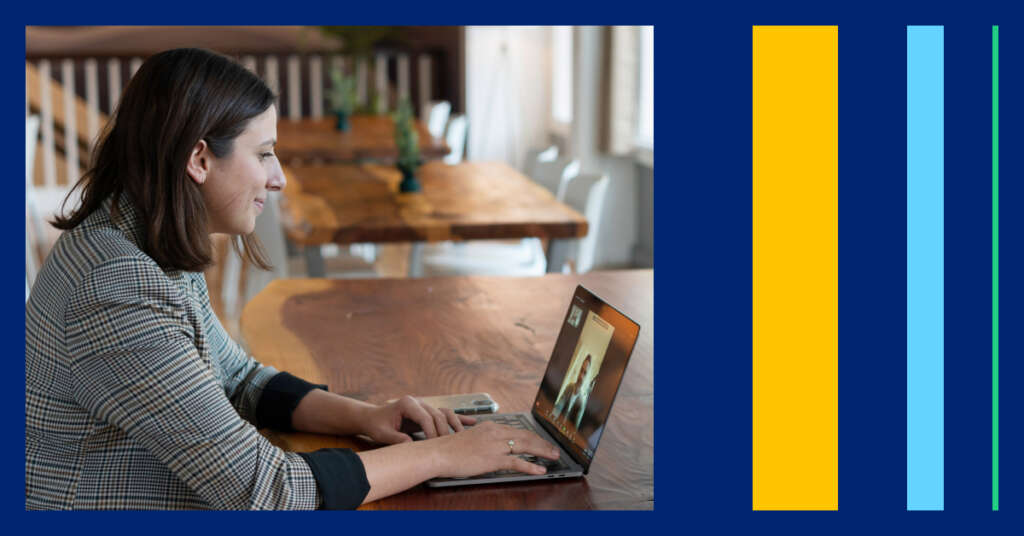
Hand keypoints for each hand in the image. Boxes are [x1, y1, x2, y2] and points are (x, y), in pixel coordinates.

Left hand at [361, 395, 475, 444]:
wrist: (373, 417)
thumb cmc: (377, 424)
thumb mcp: (383, 433)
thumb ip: (396, 439)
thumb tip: (410, 446)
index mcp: (407, 403)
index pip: (426, 417)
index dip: (432, 432)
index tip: (435, 446)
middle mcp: (419, 402)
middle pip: (438, 415)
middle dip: (444, 432)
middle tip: (448, 447)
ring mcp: (425, 405)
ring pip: (445, 413)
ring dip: (456, 424)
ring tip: (465, 436)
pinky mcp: (428, 412)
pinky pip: (445, 414)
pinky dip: (458, 419)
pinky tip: (472, 422)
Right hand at [428, 420, 561, 477]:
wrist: (439, 453)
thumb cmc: (450, 449)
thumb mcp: (471, 438)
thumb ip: (486, 440)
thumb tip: (495, 447)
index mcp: (490, 427)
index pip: (517, 430)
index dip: (533, 436)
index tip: (541, 441)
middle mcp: (495, 433)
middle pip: (526, 436)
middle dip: (542, 443)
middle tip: (554, 449)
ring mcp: (495, 445)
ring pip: (525, 446)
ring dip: (542, 451)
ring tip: (553, 456)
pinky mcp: (492, 459)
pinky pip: (517, 462)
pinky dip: (531, 466)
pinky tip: (540, 470)